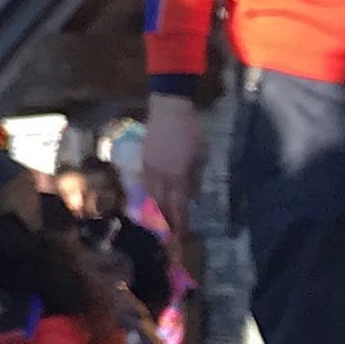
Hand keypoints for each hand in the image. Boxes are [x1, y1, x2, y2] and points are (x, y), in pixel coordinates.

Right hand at [139, 92, 206, 230]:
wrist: (169, 109)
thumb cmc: (190, 131)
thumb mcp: (201, 155)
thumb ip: (196, 178)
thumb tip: (194, 196)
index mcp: (177, 175)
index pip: (177, 205)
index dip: (179, 221)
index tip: (180, 234)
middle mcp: (161, 175)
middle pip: (161, 203)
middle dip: (165, 220)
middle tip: (168, 233)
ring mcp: (150, 168)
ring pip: (150, 194)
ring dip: (155, 208)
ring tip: (160, 219)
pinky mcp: (143, 159)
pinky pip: (146, 183)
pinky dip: (149, 194)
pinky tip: (153, 197)